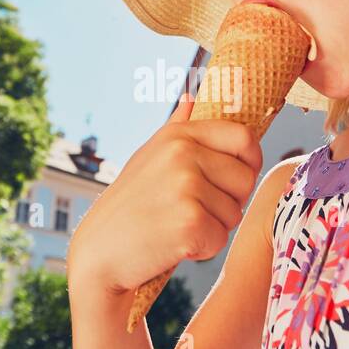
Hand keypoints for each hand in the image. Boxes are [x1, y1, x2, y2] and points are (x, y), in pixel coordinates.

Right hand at [68, 90, 263, 298]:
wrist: (98, 251)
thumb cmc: (128, 206)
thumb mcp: (149, 157)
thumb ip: (177, 127)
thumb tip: (192, 97)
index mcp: (178, 135)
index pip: (244, 138)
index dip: (249, 163)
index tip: (234, 181)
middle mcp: (183, 155)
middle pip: (245, 179)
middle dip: (229, 203)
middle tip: (193, 211)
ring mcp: (186, 186)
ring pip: (234, 213)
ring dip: (213, 228)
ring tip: (177, 226)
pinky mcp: (189, 222)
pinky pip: (220, 239)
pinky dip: (202, 249)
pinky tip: (173, 244)